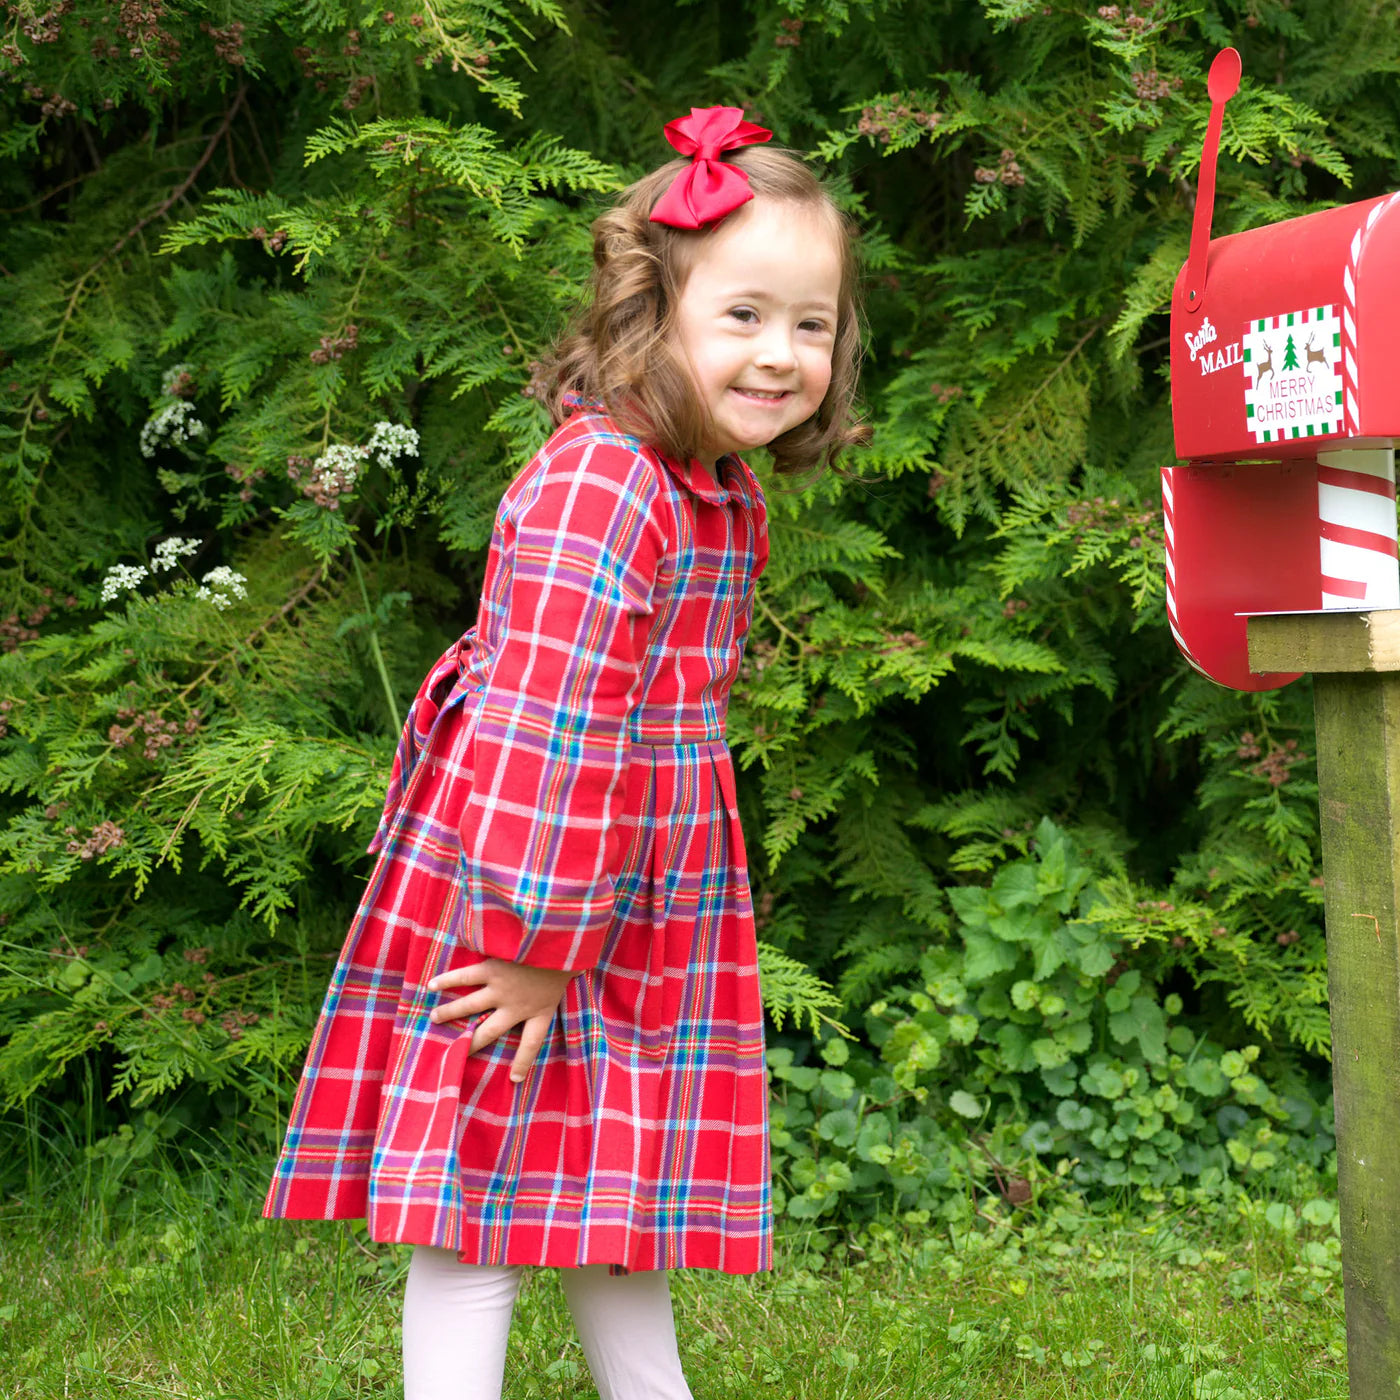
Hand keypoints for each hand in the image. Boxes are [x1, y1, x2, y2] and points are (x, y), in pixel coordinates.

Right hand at [427, 958, 576, 1081]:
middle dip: (473, 1043)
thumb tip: (579, 966)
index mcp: (541, 1010)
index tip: (514, 1078)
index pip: (531, 1044)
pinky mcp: (491, 969)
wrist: (557, 939)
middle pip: (490, 1031)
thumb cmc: (569, 953)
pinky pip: (465, 977)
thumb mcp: (572, 974)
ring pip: (470, 1006)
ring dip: (450, 1012)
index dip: (522, 1062)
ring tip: (434, 1019)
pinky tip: (432, 985)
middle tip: (457, 1054)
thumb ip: (568, 978)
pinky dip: (448, 980)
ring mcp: (501, 989)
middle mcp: (517, 1006)